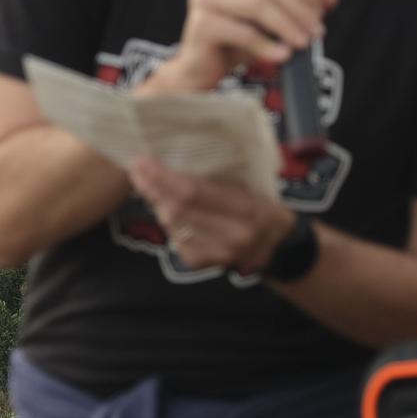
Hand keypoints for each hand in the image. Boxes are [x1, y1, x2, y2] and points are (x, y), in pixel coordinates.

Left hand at [130, 157, 293, 275]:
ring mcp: (217, 254)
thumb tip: (181, 154)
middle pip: (177, 209)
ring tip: (146, 182)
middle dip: (152, 187)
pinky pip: (174, 237)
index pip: (194, 192)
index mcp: (248, 209)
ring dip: (155, 201)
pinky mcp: (202, 263)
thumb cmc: (264, 206)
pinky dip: (166, 219)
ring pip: (172, 224)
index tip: (144, 160)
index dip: (164, 177)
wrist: (279, 247)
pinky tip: (164, 205)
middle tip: (137, 169)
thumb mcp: (256, 185)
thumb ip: (225, 175)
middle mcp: (233, 236)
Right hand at [145, 0, 337, 94]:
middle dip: (299, 10)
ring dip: (286, 26)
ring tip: (302, 45)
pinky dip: (266, 45)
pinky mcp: (201, 23)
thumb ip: (298, 5)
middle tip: (316, 34)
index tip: (321, 14)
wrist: (202, 71)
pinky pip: (243, 32)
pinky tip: (281, 56)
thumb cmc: (236, 44)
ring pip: (258, 4)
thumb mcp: (272, 22)